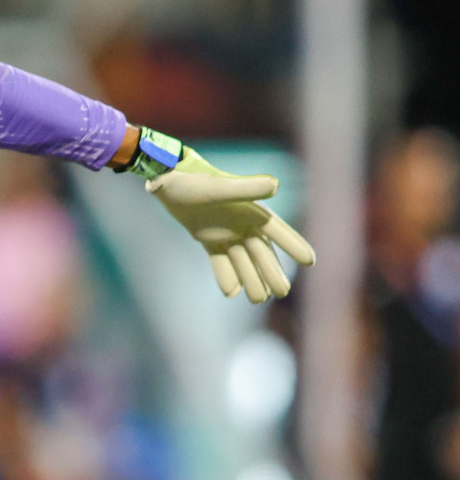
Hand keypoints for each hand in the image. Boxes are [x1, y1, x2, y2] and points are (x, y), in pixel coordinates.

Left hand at [146, 148, 315, 303]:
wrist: (168, 179)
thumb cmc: (194, 180)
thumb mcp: (219, 187)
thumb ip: (247, 188)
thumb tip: (275, 185)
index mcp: (250, 210)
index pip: (277, 231)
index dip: (292, 245)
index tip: (310, 261)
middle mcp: (241, 222)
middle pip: (261, 252)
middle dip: (272, 272)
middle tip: (282, 293)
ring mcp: (225, 230)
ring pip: (242, 259)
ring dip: (250, 278)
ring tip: (259, 300)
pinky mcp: (207, 236)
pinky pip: (220, 259)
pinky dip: (225, 275)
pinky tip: (230, 294)